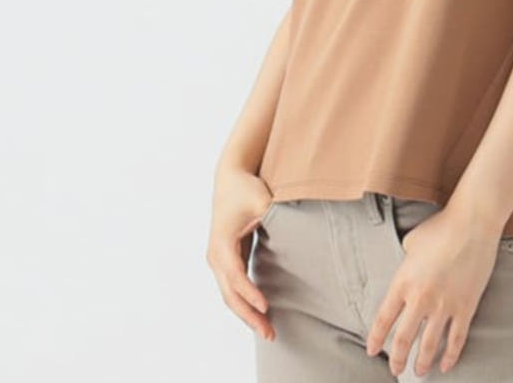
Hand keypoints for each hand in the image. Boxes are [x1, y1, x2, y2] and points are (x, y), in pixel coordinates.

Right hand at [205, 166, 276, 342]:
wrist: (230, 178)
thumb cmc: (247, 188)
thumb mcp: (262, 201)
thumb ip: (275, 217)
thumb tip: (296, 233)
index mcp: (222, 244)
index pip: (236, 276)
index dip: (251, 293)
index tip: (266, 307)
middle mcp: (216, 256)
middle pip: (230, 295)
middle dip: (249, 316)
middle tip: (271, 333)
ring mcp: (218, 260)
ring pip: (230, 296)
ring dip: (247, 314)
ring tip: (269, 332)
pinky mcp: (226, 260)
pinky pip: (234, 288)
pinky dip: (246, 303)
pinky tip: (261, 314)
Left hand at [365, 203, 502, 375]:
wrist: (472, 224)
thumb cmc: (441, 227)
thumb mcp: (412, 242)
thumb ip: (406, 260)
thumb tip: (408, 267)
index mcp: (403, 282)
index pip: (384, 318)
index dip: (376, 338)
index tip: (372, 350)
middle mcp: (420, 298)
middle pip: (403, 338)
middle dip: (397, 359)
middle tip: (395, 370)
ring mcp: (444, 306)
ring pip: (429, 345)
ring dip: (422, 362)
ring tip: (419, 371)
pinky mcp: (466, 307)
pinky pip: (456, 339)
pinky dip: (451, 355)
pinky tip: (446, 365)